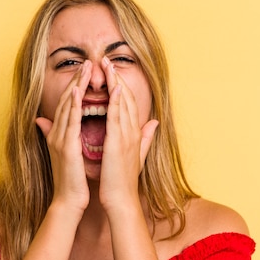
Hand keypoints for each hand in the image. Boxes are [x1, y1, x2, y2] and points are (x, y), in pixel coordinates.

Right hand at [36, 61, 92, 212]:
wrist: (69, 201)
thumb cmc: (73, 181)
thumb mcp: (66, 155)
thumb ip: (58, 136)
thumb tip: (43, 122)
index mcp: (59, 134)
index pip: (68, 105)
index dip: (75, 86)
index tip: (86, 71)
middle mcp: (56, 133)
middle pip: (66, 100)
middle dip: (76, 79)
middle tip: (87, 61)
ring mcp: (60, 139)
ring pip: (67, 106)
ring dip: (76, 85)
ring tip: (85, 68)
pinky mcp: (66, 147)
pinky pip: (70, 122)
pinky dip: (73, 105)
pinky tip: (77, 91)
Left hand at [98, 57, 158, 210]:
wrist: (121, 199)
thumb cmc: (123, 181)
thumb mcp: (135, 155)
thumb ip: (145, 138)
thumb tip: (154, 123)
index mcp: (135, 134)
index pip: (129, 103)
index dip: (121, 85)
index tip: (113, 71)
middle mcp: (133, 132)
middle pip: (127, 98)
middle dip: (117, 77)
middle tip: (107, 60)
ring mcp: (127, 136)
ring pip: (122, 102)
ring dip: (115, 82)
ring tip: (106, 65)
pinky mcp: (118, 142)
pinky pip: (116, 116)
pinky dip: (113, 100)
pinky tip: (110, 87)